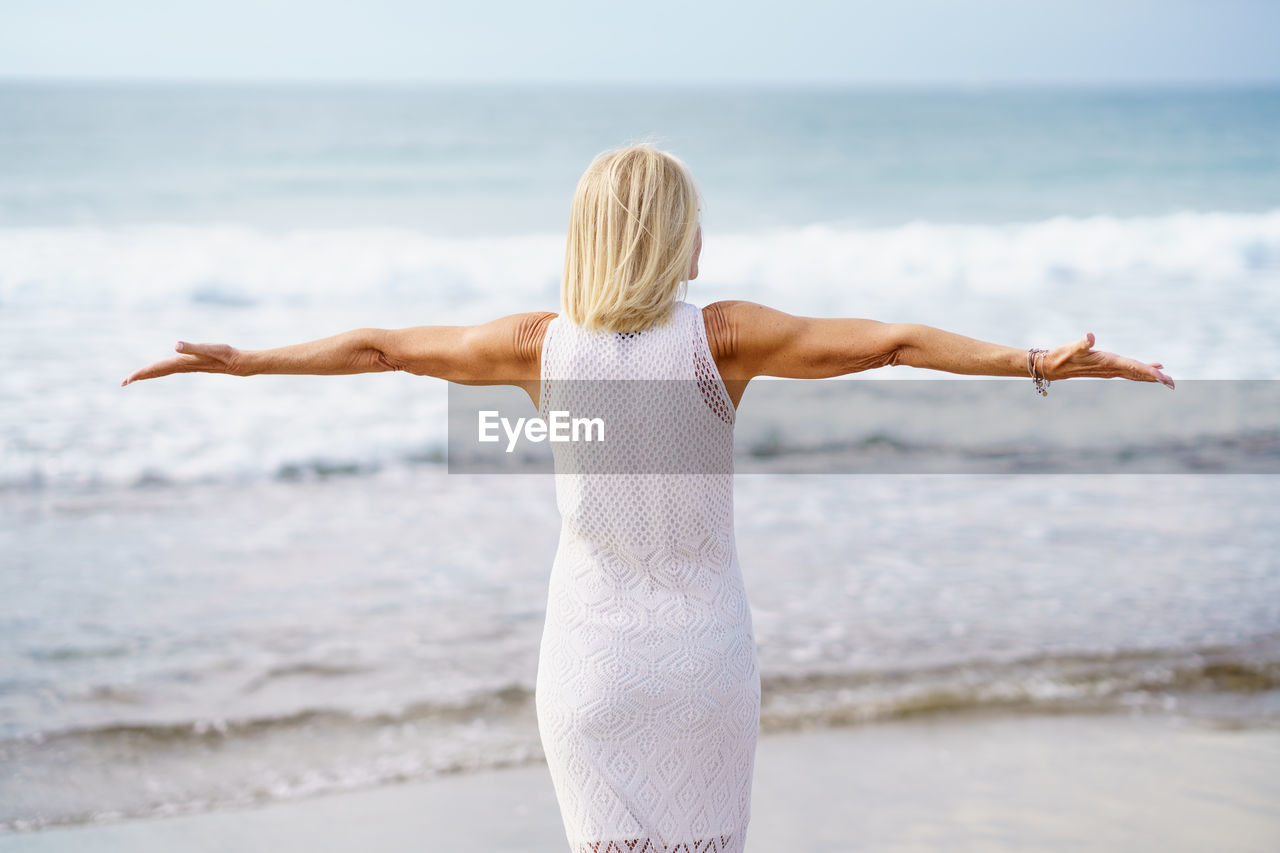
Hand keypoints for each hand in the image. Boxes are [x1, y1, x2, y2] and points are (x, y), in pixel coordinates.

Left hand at [121, 341, 244, 385]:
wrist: (241, 364)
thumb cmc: (226, 355)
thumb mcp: (210, 348)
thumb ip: (192, 347)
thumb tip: (175, 346)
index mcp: (182, 361)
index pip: (157, 368)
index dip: (142, 373)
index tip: (127, 380)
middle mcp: (183, 365)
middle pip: (158, 372)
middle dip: (141, 376)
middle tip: (124, 382)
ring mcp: (188, 366)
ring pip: (164, 371)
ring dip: (150, 374)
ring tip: (137, 377)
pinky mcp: (193, 364)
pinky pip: (171, 368)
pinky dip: (162, 370)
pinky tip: (162, 369)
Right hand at [1042, 333, 1173, 388]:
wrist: (1052, 367)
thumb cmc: (1062, 356)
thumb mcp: (1072, 347)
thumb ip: (1082, 343)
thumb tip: (1090, 336)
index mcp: (1107, 363)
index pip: (1132, 367)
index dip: (1148, 371)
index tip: (1163, 376)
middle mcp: (1111, 369)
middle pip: (1138, 374)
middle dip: (1155, 378)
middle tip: (1172, 383)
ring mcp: (1109, 370)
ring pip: (1135, 374)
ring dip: (1151, 376)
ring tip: (1167, 378)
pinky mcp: (1107, 368)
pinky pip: (1130, 371)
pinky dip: (1143, 371)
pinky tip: (1152, 369)